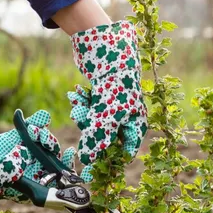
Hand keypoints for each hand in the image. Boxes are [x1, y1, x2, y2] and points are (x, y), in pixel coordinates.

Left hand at [68, 21, 147, 181]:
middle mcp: (129, 117)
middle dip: (91, 131)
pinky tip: (76, 94)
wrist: (110, 50)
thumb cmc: (115, 87)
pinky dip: (82, 103)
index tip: (92, 163)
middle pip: (107, 137)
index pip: (125, 151)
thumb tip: (88, 160)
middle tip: (81, 122)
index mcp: (136, 125)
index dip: (109, 159)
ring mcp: (116, 106)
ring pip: (96, 122)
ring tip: (77, 104)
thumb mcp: (106, 118)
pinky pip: (91, 107)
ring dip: (84, 115)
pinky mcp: (103, 95)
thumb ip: (98, 140)